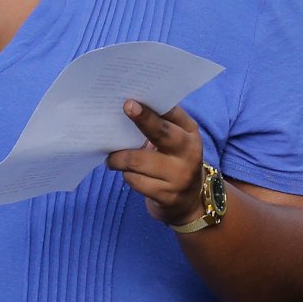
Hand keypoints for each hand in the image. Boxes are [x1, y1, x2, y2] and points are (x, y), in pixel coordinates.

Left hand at [107, 99, 208, 227]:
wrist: (189, 201)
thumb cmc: (174, 161)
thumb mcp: (176, 142)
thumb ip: (161, 125)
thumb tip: (130, 107)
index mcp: (190, 134)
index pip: (172, 115)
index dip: (151, 108)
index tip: (130, 101)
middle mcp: (189, 152)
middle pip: (161, 134)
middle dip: (142, 120)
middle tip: (125, 109)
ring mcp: (179, 176)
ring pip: (138, 161)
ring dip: (119, 158)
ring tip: (112, 159)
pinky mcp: (166, 196)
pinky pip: (135, 181)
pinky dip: (126, 175)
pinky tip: (127, 173)